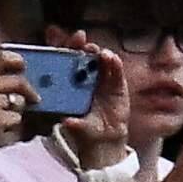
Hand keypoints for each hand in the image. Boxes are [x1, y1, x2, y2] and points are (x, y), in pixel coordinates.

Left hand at [49, 50, 135, 169]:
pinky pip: (116, 71)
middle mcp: (84, 79)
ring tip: (102, 54)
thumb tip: (68, 122)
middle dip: (82, 47)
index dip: (65, 49)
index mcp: (69, 85)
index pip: (65, 62)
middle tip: (83, 44)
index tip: (65, 42)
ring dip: (100, 54)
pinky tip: (114, 60)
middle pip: (82, 56)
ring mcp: (101, 81)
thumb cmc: (87, 131)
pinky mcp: (117, 85)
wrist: (106, 139)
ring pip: (100, 61)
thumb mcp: (78, 128)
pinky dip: (115, 64)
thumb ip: (75, 124)